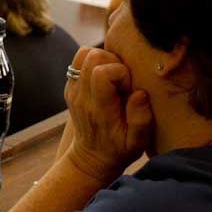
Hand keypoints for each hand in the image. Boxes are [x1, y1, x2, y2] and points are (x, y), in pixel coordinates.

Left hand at [62, 47, 153, 184]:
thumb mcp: (137, 143)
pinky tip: (106, 79)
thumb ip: (141, 119)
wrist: (91, 157)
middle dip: (113, 61)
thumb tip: (139, 93)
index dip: (121, 73)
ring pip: (84, 54)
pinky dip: (94, 62)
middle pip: (92, 57)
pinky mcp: (71, 86)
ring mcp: (73, 90)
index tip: (129, 88)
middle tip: (123, 81)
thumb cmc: (119, 150)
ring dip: (104, 59)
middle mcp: (81, 96)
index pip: (102, 73)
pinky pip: (79, 60)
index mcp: (98, 108)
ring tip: (115, 78)